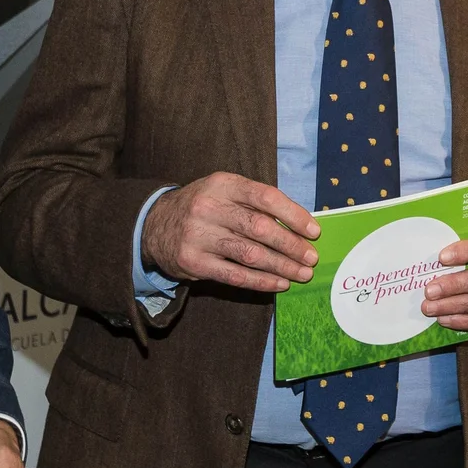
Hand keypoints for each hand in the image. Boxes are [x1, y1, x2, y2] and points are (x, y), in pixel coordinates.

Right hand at [142, 172, 320, 291]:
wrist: (154, 225)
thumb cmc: (202, 207)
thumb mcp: (224, 191)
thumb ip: (255, 203)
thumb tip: (299, 225)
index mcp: (223, 184)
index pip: (266, 197)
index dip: (294, 215)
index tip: (313, 231)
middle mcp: (209, 207)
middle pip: (260, 228)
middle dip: (291, 246)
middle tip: (311, 258)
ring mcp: (199, 235)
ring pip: (250, 254)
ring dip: (282, 266)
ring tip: (302, 273)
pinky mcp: (193, 262)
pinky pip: (235, 275)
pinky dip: (261, 281)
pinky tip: (279, 283)